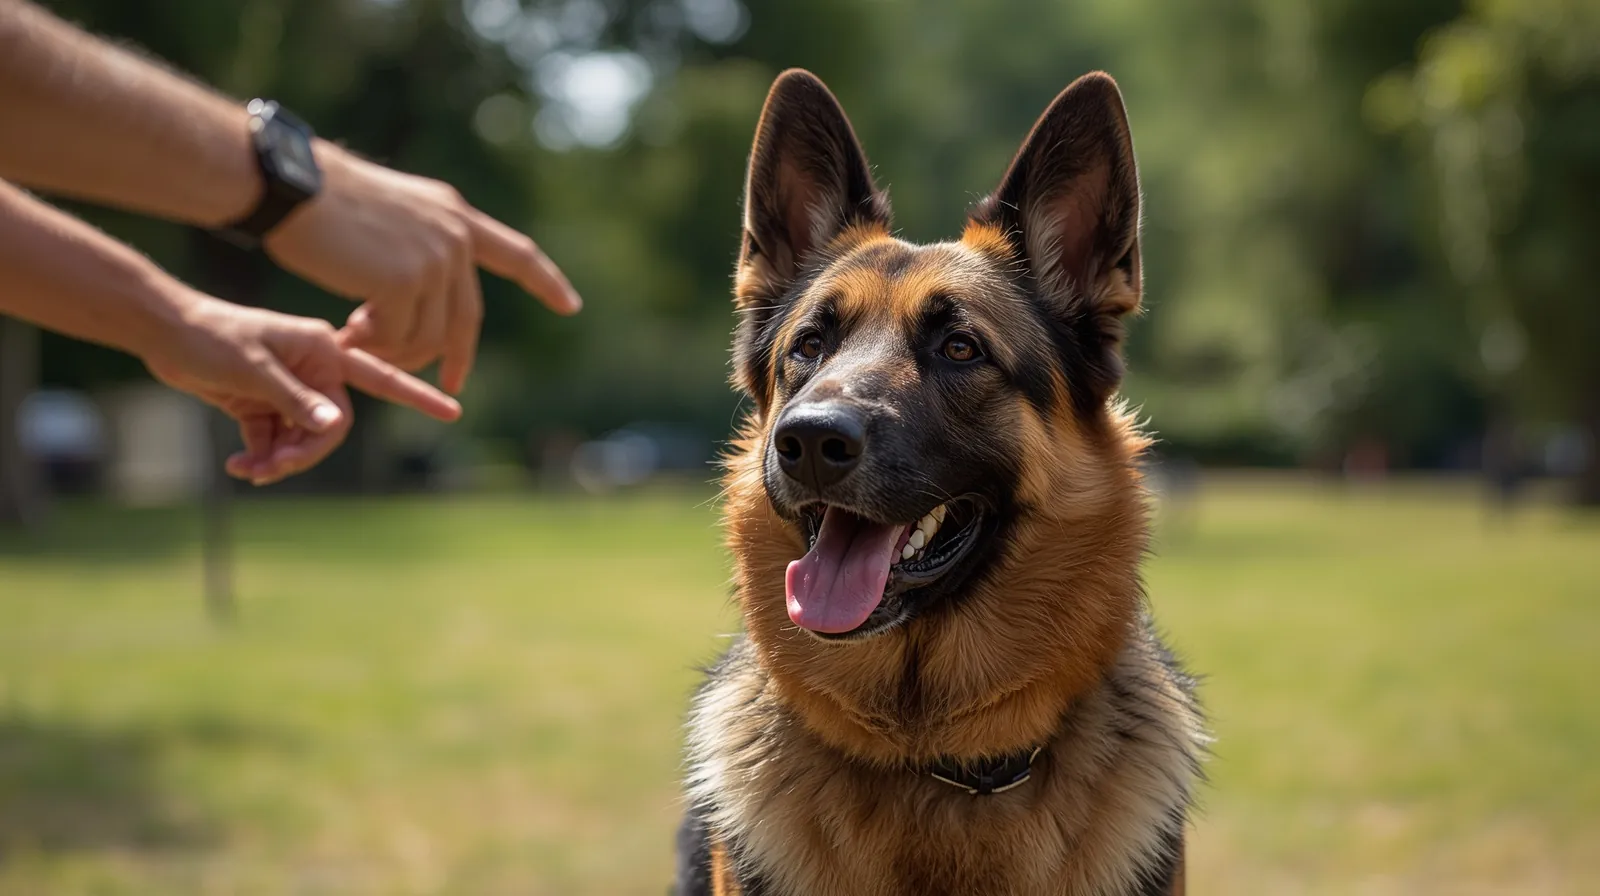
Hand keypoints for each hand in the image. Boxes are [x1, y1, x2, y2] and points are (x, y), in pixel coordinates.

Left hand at [141, 295, 461, 485]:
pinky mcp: (264, 404)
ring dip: (280, 460)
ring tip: (247, 470)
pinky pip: (277, 442)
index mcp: (323, 349)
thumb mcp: (252, 370)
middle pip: (332, 426)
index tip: (453, 410)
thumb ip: (295, 399)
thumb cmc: (210, 338)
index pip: (380, 376)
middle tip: (272, 469)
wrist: (163, 332)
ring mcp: (290, 388)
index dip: (419, 396)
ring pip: (304, 439)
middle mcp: (314, 369)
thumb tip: (334, 426)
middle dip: (306, 453)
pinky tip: (238, 465)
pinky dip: (261, 458)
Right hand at [262, 146, 581, 393]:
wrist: (291, 186)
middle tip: (449, 385)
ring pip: (429, 335)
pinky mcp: (406, 283)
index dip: (546, 282)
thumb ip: (422, 247)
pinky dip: (375, 347)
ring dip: (396, 350)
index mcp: (455, 216)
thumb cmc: (324, 201)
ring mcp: (434, 261)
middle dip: (456, 357)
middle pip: (467, 318)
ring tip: (358, 341)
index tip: (571, 306)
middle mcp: (454, 238)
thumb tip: (427, 292)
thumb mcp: (393, 216)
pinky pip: (398, 338)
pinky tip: (346, 335)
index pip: (517, 254)